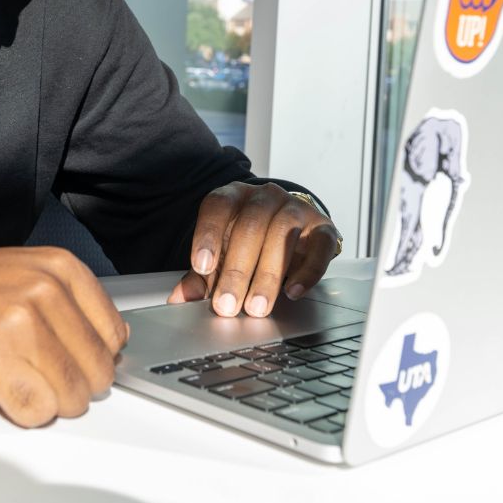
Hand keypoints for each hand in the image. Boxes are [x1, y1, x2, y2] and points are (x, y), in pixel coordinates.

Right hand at [0, 242, 127, 427]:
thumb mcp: (14, 278)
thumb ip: (64, 307)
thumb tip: (108, 348)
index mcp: (57, 267)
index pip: (113, 337)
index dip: (87, 362)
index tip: (60, 363)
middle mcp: (43, 288)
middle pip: (95, 373)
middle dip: (66, 389)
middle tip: (25, 376)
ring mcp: (18, 320)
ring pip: (69, 397)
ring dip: (40, 403)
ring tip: (5, 379)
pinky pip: (35, 410)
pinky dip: (17, 413)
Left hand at [166, 182, 339, 317]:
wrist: (292, 227)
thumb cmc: (248, 241)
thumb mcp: (222, 253)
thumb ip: (202, 275)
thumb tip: (179, 299)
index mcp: (234, 196)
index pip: (218, 206)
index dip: (208, 234)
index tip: (202, 267)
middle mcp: (265, 196)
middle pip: (251, 225)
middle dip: (237, 269)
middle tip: (227, 305)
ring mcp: (296, 208)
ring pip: (283, 232)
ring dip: (268, 274)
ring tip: (256, 306)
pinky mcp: (322, 227)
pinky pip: (320, 245)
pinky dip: (308, 272)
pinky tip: (293, 292)